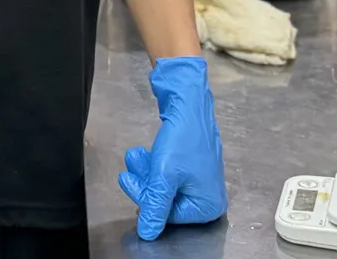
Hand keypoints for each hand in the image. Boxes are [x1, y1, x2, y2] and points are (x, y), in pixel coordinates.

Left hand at [118, 57, 227, 239]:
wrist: (188, 103)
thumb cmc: (183, 138)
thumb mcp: (164, 176)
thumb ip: (154, 206)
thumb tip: (147, 233)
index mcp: (208, 206)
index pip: (169, 216)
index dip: (146, 199)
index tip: (128, 182)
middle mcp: (209, 197)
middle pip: (166, 201)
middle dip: (144, 183)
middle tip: (128, 171)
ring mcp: (201, 182)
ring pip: (164, 186)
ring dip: (146, 172)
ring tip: (134, 155)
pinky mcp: (192, 168)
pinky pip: (168, 174)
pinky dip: (155, 165)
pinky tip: (142, 153)